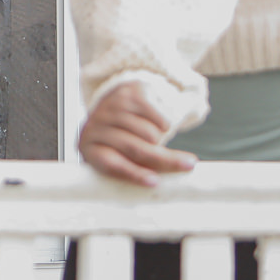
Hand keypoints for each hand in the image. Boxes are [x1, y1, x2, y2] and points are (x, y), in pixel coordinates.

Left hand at [78, 83, 196, 186]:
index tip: (155, 182)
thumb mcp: (119, 158)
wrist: (114, 106)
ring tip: (154, 139)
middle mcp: (95, 127)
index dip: (134, 174)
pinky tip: (157, 124)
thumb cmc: (119, 143)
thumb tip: (159, 184)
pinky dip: (163, 123)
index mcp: (90, 149)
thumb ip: (133, 171)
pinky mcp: (126, 95)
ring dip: (159, 139)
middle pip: (135, 148)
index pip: (113, 164)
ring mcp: (109, 108)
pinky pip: (155, 114)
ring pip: (148, 132)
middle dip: (165, 160)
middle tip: (189, 165)